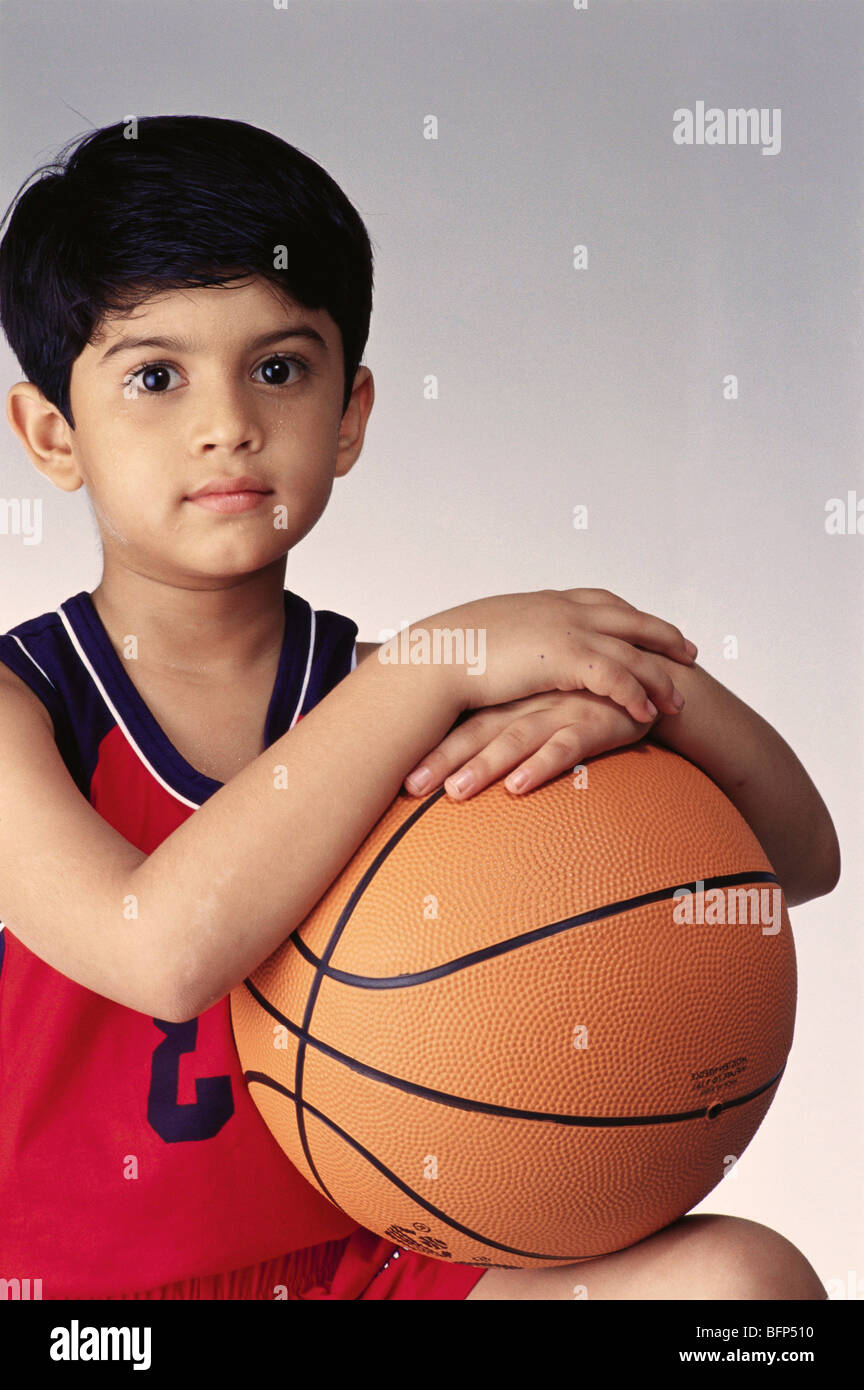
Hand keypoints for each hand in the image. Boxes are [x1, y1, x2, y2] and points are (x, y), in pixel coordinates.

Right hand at [399, 587, 696, 723]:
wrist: (436, 657)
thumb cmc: (452, 653)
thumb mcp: (492, 637)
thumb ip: (516, 641)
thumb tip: (514, 652)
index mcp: (548, 602)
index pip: (603, 602)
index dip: (632, 616)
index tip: (652, 627)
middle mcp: (564, 609)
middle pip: (631, 620)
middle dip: (663, 637)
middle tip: (691, 653)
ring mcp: (568, 630)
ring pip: (632, 651)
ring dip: (659, 676)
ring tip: (679, 701)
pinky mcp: (566, 657)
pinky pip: (616, 677)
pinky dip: (636, 694)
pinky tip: (648, 715)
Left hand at [403, 688, 660, 800]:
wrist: (653, 680)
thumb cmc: (588, 701)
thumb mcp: (542, 706)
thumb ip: (506, 723)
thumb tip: (462, 752)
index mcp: (513, 696)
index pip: (460, 720)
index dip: (429, 744)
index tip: (394, 774)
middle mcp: (530, 701)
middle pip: (477, 731)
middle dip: (442, 760)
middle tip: (409, 787)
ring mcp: (561, 710)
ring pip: (515, 739)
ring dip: (484, 767)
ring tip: (455, 794)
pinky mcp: (594, 723)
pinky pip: (564, 747)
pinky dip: (540, 767)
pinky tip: (518, 786)